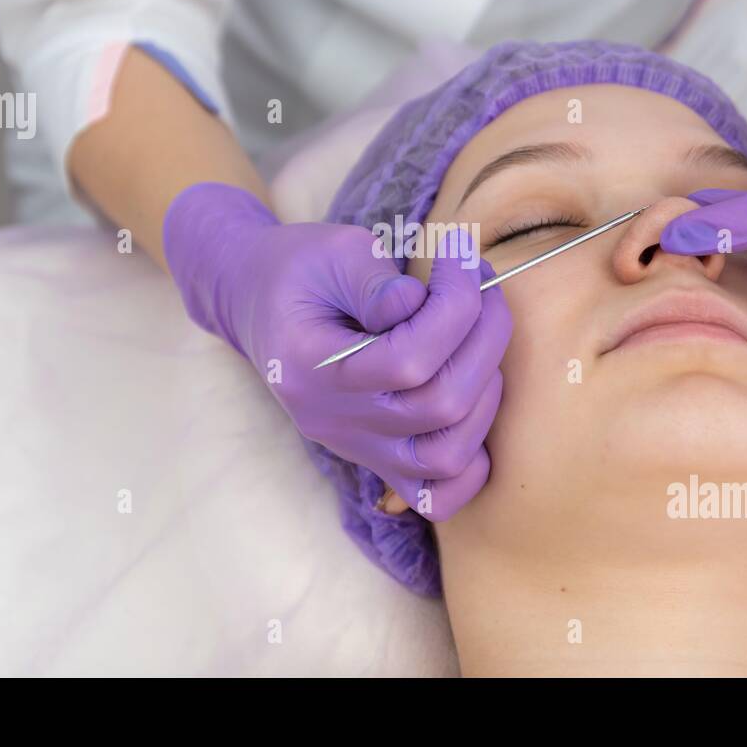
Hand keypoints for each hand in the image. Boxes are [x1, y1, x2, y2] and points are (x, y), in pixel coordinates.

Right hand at [163, 182, 510, 517]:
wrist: (260, 300)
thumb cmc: (301, 269)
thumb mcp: (332, 251)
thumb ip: (375, 279)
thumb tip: (420, 304)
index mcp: (311, 367)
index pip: (407, 359)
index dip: (455, 304)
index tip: (462, 253)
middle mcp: (333, 421)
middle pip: (439, 406)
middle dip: (483, 337)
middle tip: (483, 285)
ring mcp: (356, 448)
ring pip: (446, 458)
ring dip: (486, 393)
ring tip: (481, 336)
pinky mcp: (377, 458)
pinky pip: (434, 494)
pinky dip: (471, 461)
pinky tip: (475, 401)